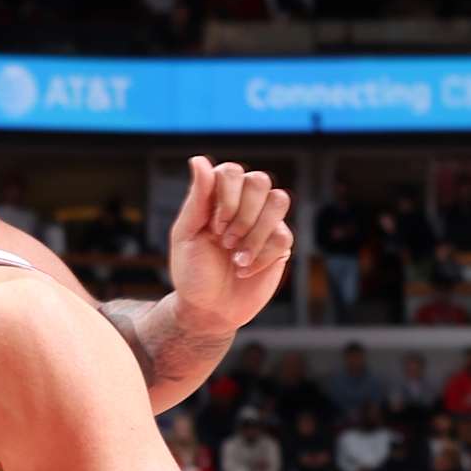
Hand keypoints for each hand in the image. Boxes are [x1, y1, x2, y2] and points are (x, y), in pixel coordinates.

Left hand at [167, 156, 294, 337]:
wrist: (208, 310)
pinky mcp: (279, 244)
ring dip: (255, 233)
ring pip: (279, 200)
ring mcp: (264, 222)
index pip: (232, 171)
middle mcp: (244, 204)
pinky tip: (245, 270)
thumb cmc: (193, 272)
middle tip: (225, 241)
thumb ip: (197, 197)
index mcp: (219, 196)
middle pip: (260, 180)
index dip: (227, 197)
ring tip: (236, 257)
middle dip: (242, 214)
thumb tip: (199, 159)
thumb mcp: (187, 234)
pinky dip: (261, 256)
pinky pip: (284, 235)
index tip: (213, 227)